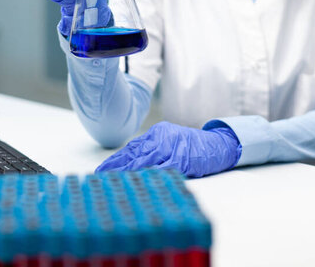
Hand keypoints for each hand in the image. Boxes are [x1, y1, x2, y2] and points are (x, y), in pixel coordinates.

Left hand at [95, 121, 240, 177]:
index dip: (116, 159)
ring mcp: (172, 148)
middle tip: (100, 176)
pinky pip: (162, 168)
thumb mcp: (169, 141)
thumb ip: (151, 149)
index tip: (101, 169)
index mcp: (157, 133)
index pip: (132, 147)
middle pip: (135, 153)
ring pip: (145, 160)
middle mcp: (162, 137)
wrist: (215, 144)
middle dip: (117, 166)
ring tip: (113, 181)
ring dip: (128, 172)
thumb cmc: (190, 146)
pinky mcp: (181, 159)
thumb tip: (129, 163)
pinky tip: (138, 182)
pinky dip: (149, 175)